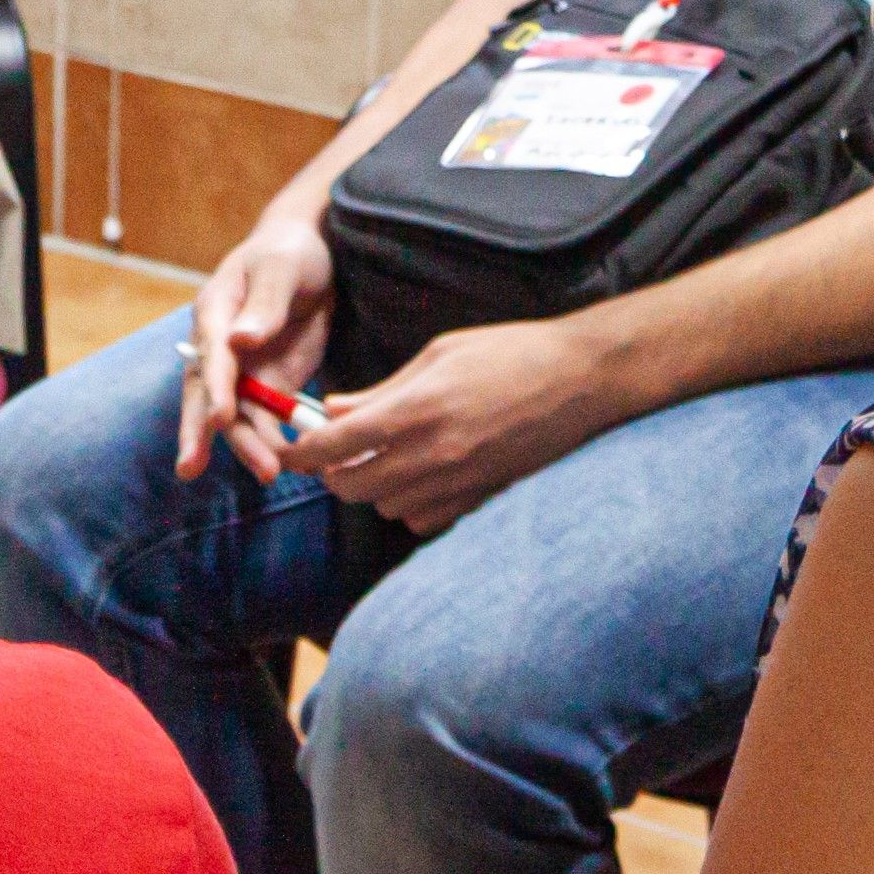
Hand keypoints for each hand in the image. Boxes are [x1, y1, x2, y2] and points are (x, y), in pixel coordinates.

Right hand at [178, 206, 337, 483]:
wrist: (310, 259)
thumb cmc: (289, 254)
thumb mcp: (281, 268)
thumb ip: (264, 303)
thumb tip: (240, 340)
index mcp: (215, 314)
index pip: (210, 354)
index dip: (214, 386)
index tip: (221, 415)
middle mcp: (219, 350)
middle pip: (204, 396)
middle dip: (200, 433)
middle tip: (192, 468)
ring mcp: (242, 374)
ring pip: (236, 418)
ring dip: (247, 447)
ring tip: (269, 473)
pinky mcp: (269, 388)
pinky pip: (267, 422)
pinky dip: (276, 444)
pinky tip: (290, 467)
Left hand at [283, 315, 632, 534]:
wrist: (582, 380)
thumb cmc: (510, 353)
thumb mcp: (439, 355)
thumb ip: (382, 390)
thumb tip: (334, 410)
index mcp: (416, 410)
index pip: (334, 446)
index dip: (302, 452)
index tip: (291, 448)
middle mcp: (432, 454)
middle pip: (351, 486)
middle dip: (332, 471)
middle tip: (334, 451)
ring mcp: (457, 482)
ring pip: (384, 505)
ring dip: (371, 487)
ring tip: (383, 457)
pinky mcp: (479, 499)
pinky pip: (421, 520)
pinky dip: (408, 505)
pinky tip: (418, 476)